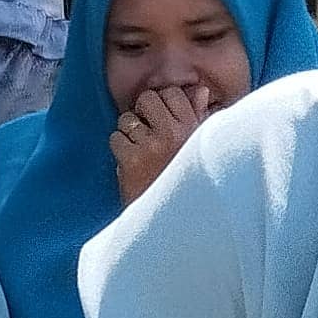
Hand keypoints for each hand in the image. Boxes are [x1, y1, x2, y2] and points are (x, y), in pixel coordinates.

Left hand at [109, 81, 216, 205]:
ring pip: (127, 119)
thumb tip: (199, 91)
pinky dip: (119, 150)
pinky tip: (131, 165)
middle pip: (147, 99)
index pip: (172, 93)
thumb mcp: (202, 149)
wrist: (176, 226)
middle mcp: (173, 133)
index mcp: (193, 128)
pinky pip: (115, 139)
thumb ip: (200, 118)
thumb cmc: (190, 186)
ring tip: (140, 152)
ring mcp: (151, 146)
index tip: (161, 118)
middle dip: (143, 112)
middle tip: (146, 131)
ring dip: (129, 133)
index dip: (162, 103)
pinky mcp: (131, 161)